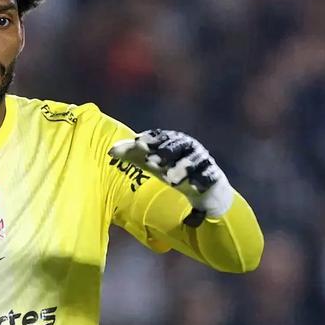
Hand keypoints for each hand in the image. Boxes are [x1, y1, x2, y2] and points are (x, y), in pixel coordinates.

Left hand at [108, 130, 233, 222]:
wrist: (201, 188)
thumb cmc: (172, 169)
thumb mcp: (151, 163)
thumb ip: (132, 154)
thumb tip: (110, 151)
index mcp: (173, 140)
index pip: (161, 136)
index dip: (150, 139)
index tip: (138, 143)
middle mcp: (189, 147)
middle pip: (177, 145)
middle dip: (164, 152)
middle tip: (150, 162)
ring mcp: (203, 161)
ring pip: (192, 161)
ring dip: (181, 168)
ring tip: (169, 180)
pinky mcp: (214, 176)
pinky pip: (209, 176)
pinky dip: (201, 180)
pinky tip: (193, 187)